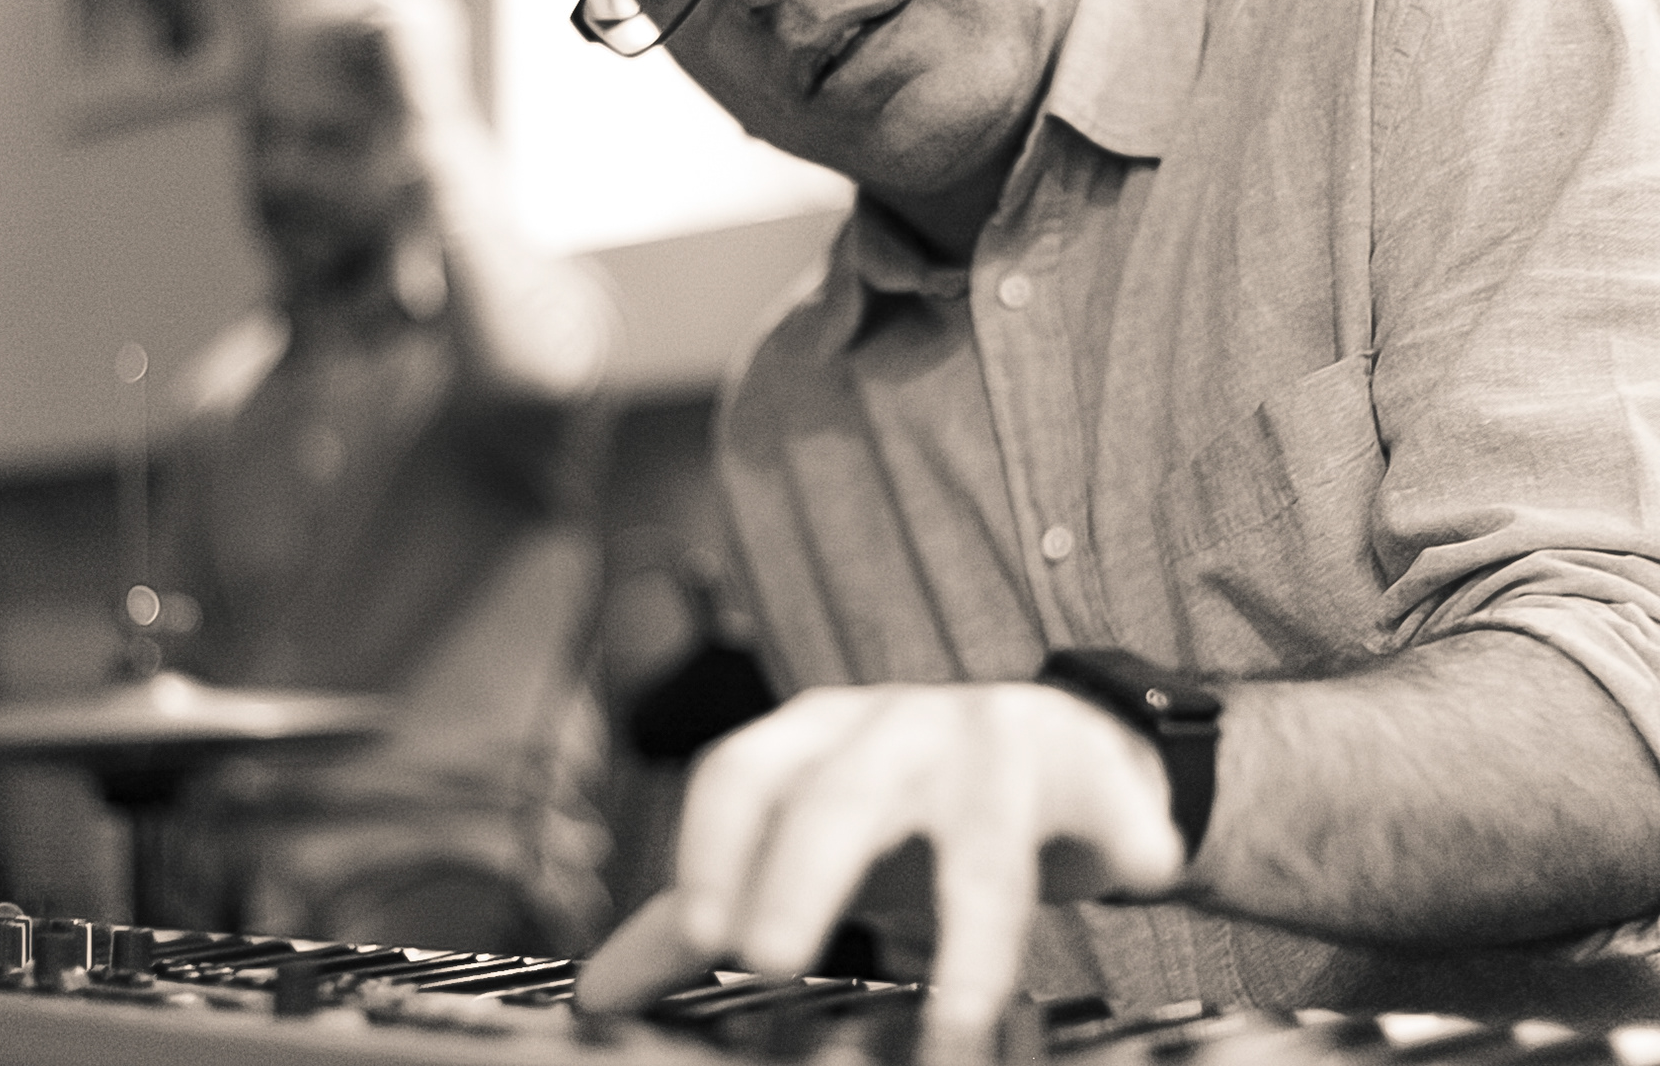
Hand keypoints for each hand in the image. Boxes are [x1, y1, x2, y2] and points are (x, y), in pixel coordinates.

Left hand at [578, 682, 1185, 1062]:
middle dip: (802, 876)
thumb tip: (603, 992)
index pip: (742, 772)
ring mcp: (996, 739)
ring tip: (958, 1021)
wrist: (1058, 751)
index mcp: (815, 736)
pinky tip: (1144, 870)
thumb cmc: (908, 805)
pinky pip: (1112, 804)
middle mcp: (896, 727)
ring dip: (970, 934)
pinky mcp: (1087, 767)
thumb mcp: (807, 839)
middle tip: (768, 956)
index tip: (699, 931)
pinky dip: (1131, 837)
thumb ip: (711, 906)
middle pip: (840, 795)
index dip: (713, 846)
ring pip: (978, 831)